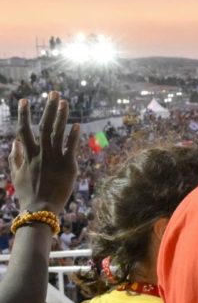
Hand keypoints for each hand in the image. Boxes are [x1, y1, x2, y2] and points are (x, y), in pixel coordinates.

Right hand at [10, 93, 79, 213]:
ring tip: (64, 101)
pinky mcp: (68, 166)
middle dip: (48, 108)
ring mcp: (55, 158)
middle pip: (44, 126)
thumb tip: (15, 142)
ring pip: (58, 133)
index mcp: (27, 154)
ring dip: (61, 116)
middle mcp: (40, 153)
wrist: (41, 210)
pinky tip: (77, 124)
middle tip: (53, 93)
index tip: (24, 100)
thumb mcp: (17, 174)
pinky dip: (74, 136)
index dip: (23, 114)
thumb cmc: (28, 194)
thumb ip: (15, 157)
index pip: (24, 129)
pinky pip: (71, 147)